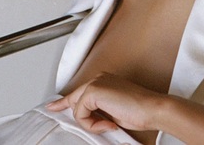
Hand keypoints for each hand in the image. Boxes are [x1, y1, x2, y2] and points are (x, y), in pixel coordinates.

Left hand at [47, 72, 164, 133]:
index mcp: (105, 80)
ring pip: (77, 109)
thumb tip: (87, 118)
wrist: (150, 108)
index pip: (80, 92)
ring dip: (91, 123)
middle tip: (71, 118)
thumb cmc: (138, 111)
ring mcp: (96, 82)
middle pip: (75, 99)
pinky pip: (80, 114)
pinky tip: (108, 123)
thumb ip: (98, 110)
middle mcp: (99, 78)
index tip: (53, 106)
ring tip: (109, 125)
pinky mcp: (93, 90)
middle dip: (78, 116)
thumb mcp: (113, 111)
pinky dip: (92, 124)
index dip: (64, 101)